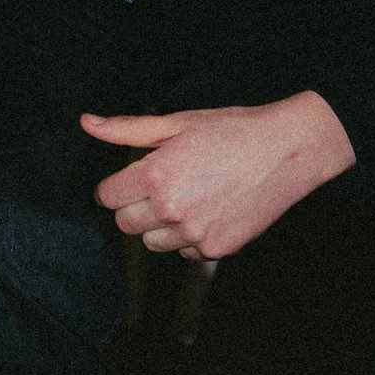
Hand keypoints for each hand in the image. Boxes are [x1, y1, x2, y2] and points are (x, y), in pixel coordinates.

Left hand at [82, 93, 355, 261]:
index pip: (107, 197)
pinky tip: (210, 209)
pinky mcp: (217, 249)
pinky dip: (190, 237)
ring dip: (161, 225)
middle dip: (136, 205)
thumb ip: (127, 129)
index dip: (118, 185)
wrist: (286, 151)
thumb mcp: (177, 122)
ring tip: (189, 195)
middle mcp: (172, 210)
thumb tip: (87, 123)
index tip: (134, 176)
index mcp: (156, 176)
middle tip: (164, 183)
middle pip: (125, 224)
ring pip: (153, 242)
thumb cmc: (232, 131)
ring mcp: (195, 234)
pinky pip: (185, 252)